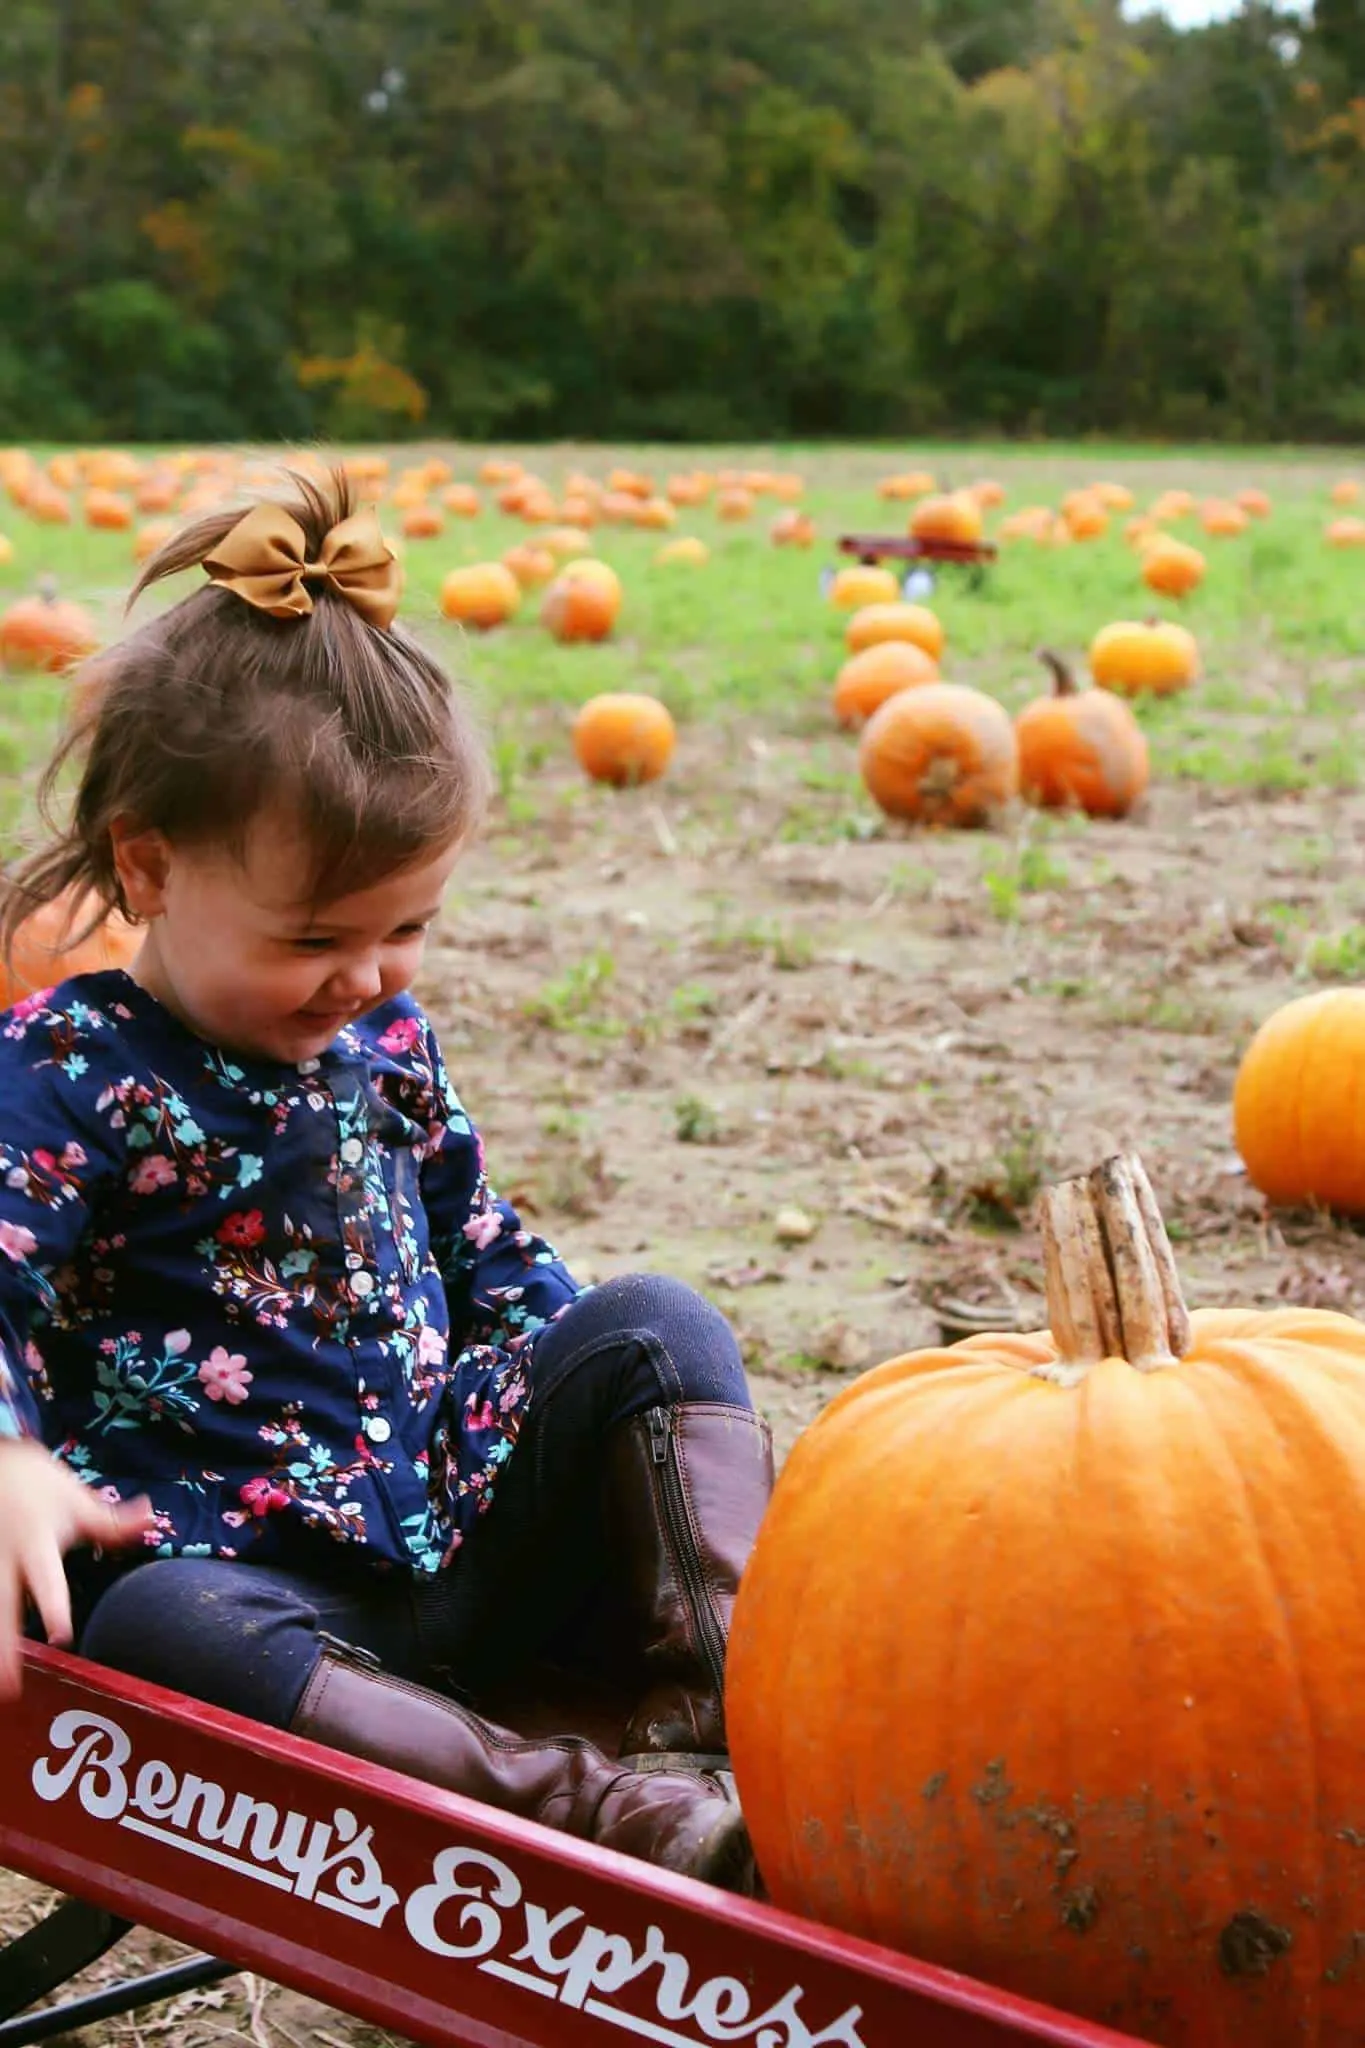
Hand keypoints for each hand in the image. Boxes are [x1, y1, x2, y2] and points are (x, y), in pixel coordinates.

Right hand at [0, 1438, 153, 1700]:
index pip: (46, 1579)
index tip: (61, 1635)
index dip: (54, 1606)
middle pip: (3, 1608)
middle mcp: (5, 1560)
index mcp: (35, 1544)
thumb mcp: (74, 1498)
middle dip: (4, 1647)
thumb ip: (110, 1521)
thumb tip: (152, 1517)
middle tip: (10, 1685)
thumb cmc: (37, 1485)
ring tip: (1, 1689)